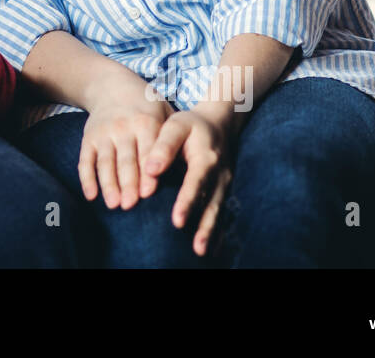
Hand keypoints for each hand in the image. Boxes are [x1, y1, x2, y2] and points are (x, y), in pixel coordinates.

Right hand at [78, 84, 174, 210]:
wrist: (111, 86)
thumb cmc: (146, 106)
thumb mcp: (163, 112)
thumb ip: (171, 138)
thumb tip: (187, 167)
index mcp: (145, 122)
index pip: (147, 151)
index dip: (147, 172)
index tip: (148, 193)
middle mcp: (123, 128)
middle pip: (125, 159)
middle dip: (127, 183)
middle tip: (130, 206)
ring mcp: (104, 133)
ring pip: (105, 161)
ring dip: (108, 184)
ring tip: (113, 204)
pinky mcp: (88, 138)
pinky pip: (85, 160)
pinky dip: (87, 178)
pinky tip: (92, 195)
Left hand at [143, 108, 233, 256]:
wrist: (220, 122)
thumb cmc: (191, 125)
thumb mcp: (176, 126)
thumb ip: (162, 146)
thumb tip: (150, 170)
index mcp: (206, 157)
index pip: (196, 182)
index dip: (187, 201)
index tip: (177, 220)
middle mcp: (219, 173)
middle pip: (211, 201)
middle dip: (203, 224)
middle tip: (194, 245)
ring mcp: (224, 183)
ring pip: (217, 210)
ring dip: (211, 231)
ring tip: (201, 251)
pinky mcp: (223, 189)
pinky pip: (221, 211)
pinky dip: (217, 230)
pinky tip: (211, 248)